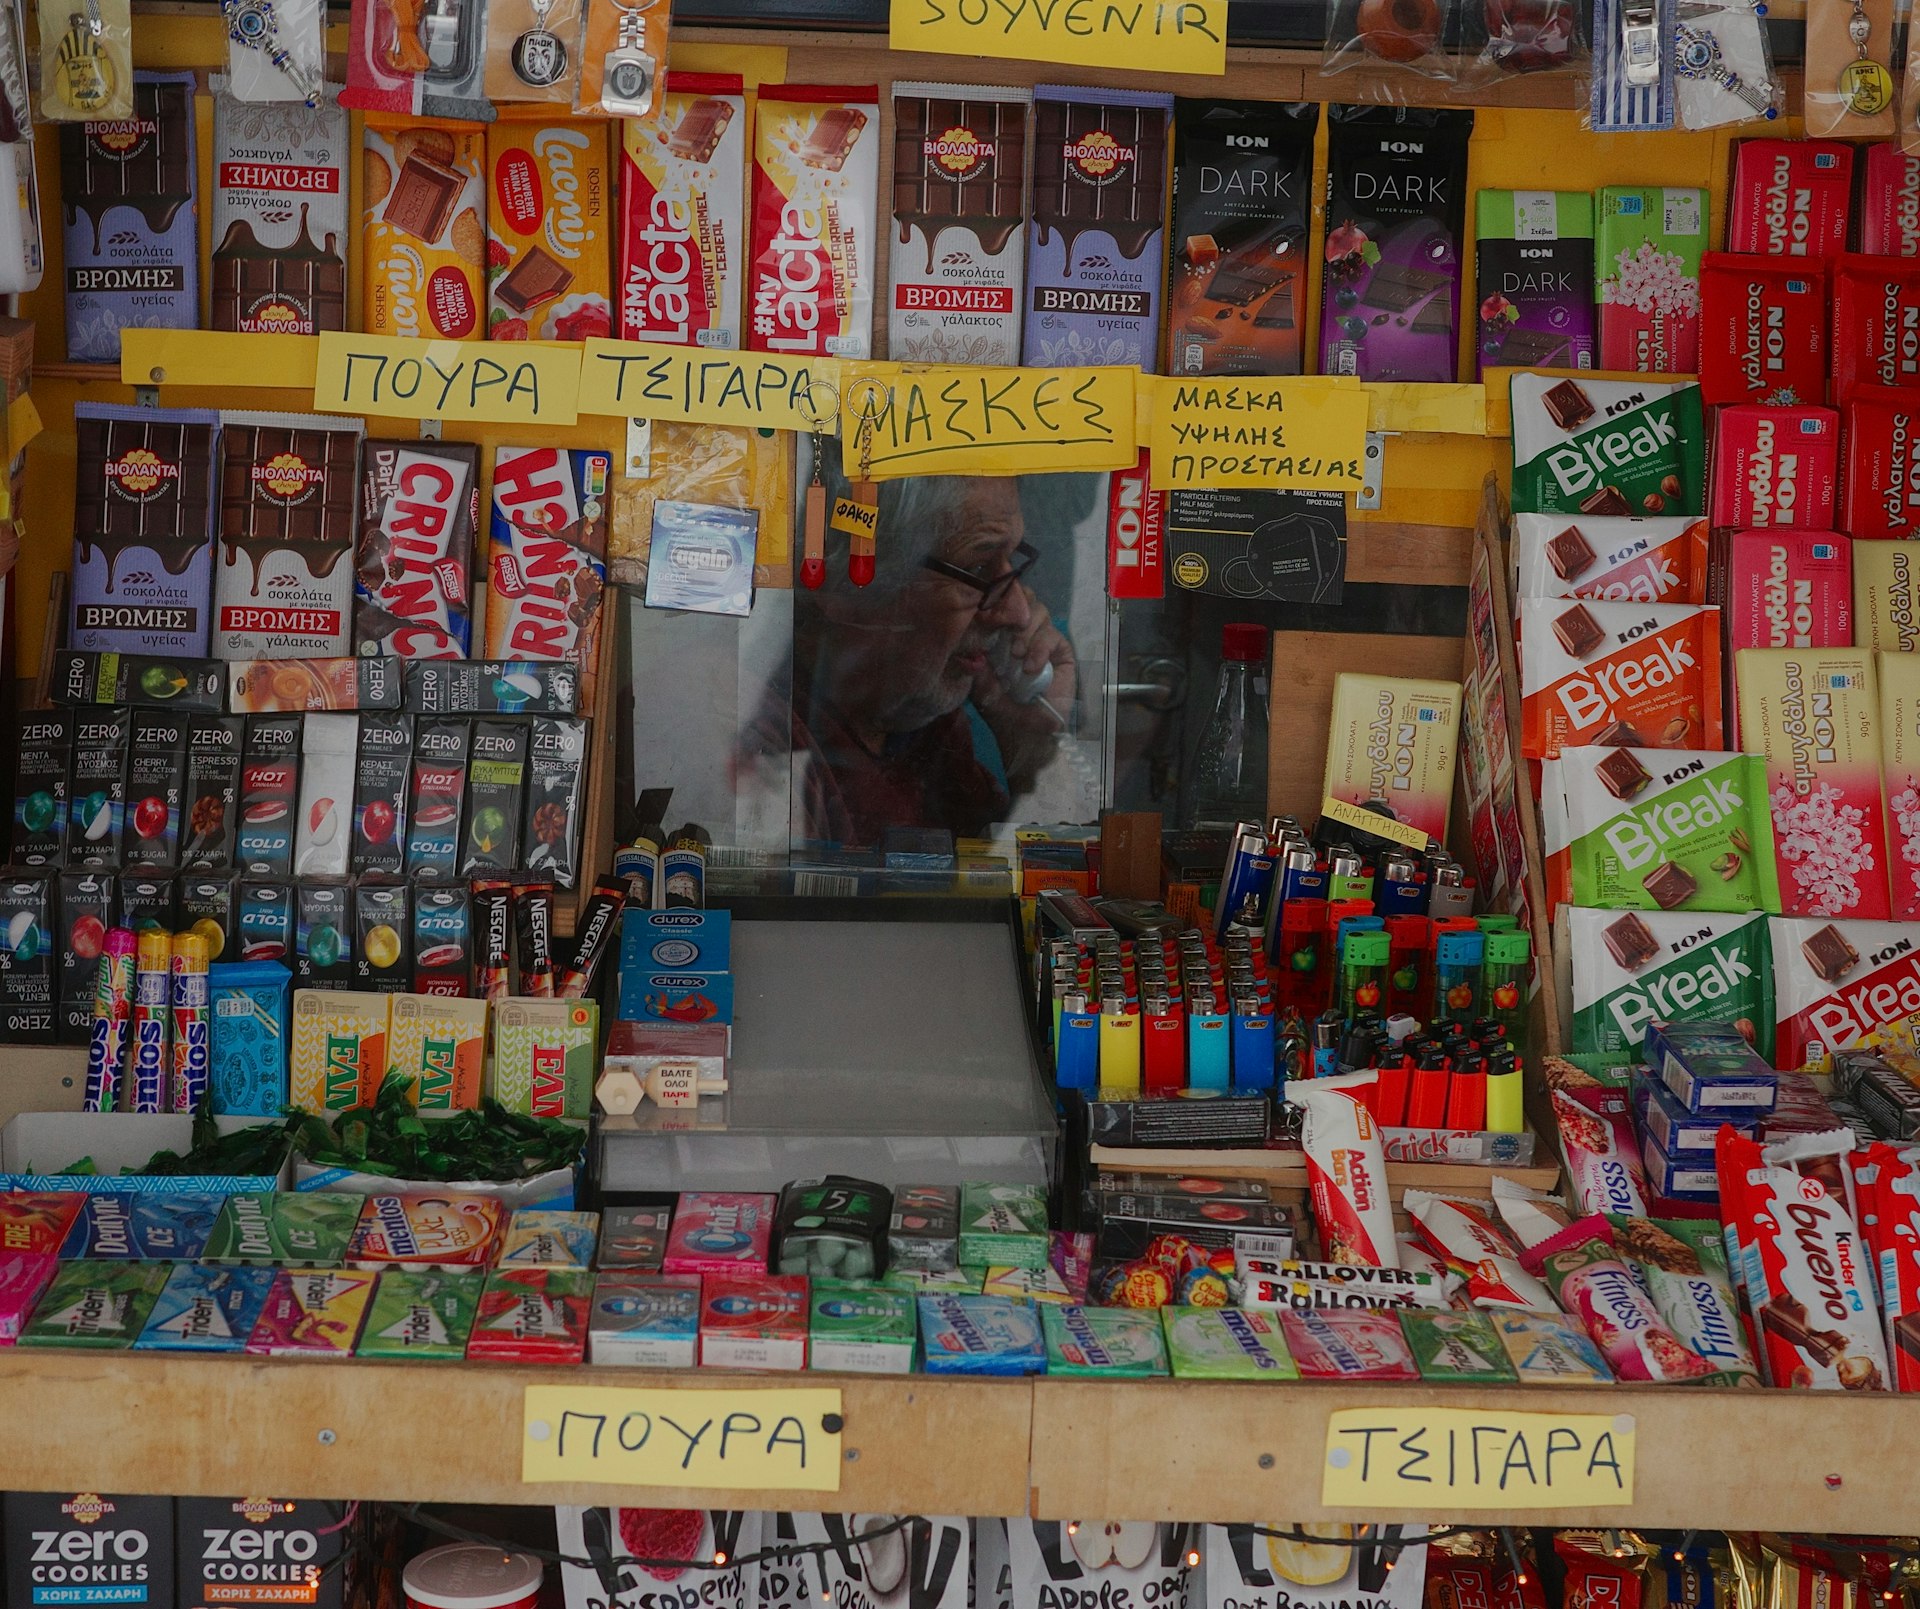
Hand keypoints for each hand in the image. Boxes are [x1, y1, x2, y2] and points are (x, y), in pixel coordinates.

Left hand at [971, 585, 1076, 791]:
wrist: (1027, 735)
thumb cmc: (1000, 712)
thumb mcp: (979, 686)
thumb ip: (974, 664)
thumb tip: (969, 638)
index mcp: (996, 632)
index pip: (997, 598)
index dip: (993, 597)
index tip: (985, 612)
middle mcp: (1018, 630)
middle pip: (1020, 595)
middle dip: (1012, 609)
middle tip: (1004, 632)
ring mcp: (1040, 638)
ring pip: (1037, 610)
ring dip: (1025, 630)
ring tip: (1016, 656)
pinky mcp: (1060, 650)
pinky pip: (1052, 634)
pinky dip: (1039, 648)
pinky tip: (1030, 667)